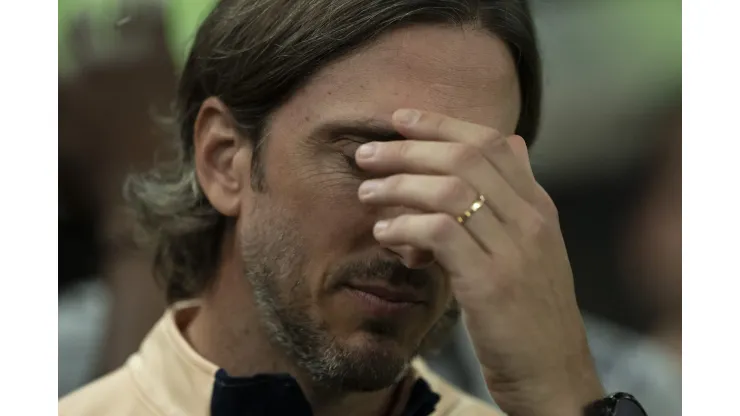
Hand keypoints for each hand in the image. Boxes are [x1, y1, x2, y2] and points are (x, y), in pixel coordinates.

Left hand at [355, 109, 603, 415]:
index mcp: (539, 208)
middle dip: (407, 149)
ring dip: (398, 186)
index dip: (441, 124)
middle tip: (367, 156)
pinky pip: (439, 233)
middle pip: (464, 158)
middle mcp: (531, 220)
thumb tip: (511, 144)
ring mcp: (515, 250)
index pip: (491, 142)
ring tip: (368, 196)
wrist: (555, 376)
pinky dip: (405, 227)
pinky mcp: (492, 283)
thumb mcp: (532, 250)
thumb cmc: (530, 314)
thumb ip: (515, 200)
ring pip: (449, 190)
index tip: (400, 119)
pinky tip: (386, 236)